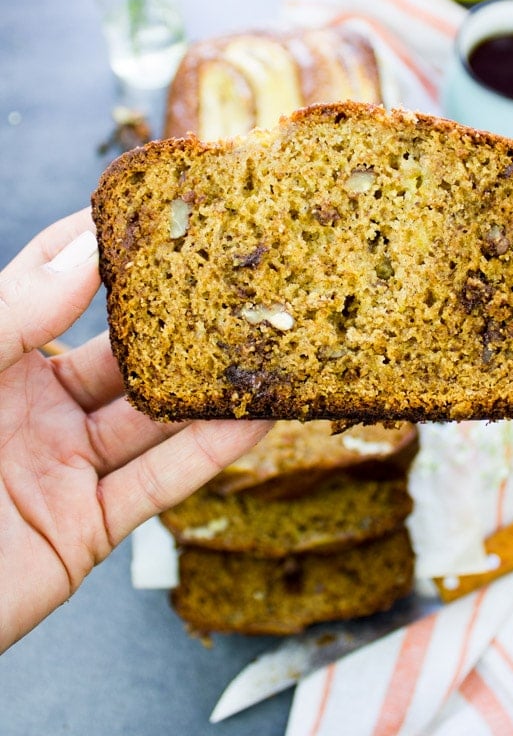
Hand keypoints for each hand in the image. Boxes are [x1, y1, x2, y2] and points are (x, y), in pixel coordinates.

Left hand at [0, 209, 270, 650]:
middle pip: (122, 351)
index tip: (154, 208)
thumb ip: (11, 315)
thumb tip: (87, 247)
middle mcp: (36, 407)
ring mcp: (66, 466)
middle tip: (233, 277)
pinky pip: (157, 484)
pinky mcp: (88, 528)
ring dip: (207, 386)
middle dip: (176, 317)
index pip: (53, 283)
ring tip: (263, 344)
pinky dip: (209, 452)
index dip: (98, 245)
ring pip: (152, 418)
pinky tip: (253, 418)